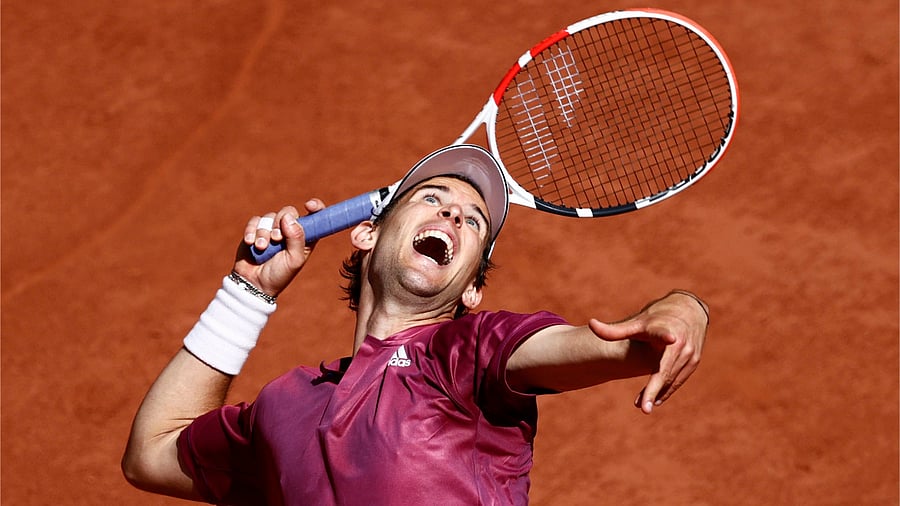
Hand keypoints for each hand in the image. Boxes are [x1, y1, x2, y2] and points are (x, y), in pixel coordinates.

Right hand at [233, 199, 325, 296]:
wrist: (254, 283)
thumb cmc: (279, 274)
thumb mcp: (294, 260)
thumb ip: (296, 238)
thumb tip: (289, 218)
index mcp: (305, 237)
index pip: (315, 217)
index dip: (315, 207)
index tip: (309, 205)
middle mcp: (290, 230)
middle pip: (289, 212)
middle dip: (280, 223)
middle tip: (277, 238)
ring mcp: (272, 229)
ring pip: (270, 216)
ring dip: (264, 232)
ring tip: (262, 247)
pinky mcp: (256, 230)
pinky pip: (255, 221)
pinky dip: (252, 230)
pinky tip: (251, 243)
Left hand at [588, 291, 707, 413]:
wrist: (687, 309)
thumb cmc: (657, 317)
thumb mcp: (638, 322)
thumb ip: (615, 330)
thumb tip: (590, 324)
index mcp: (665, 329)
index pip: (664, 334)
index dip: (666, 336)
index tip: (671, 339)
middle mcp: (681, 342)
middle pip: (666, 369)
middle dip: (655, 389)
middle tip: (643, 408)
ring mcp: (690, 353)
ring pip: (672, 378)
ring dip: (658, 393)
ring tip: (641, 406)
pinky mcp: (694, 361)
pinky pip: (679, 379)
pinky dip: (667, 390)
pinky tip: (654, 400)